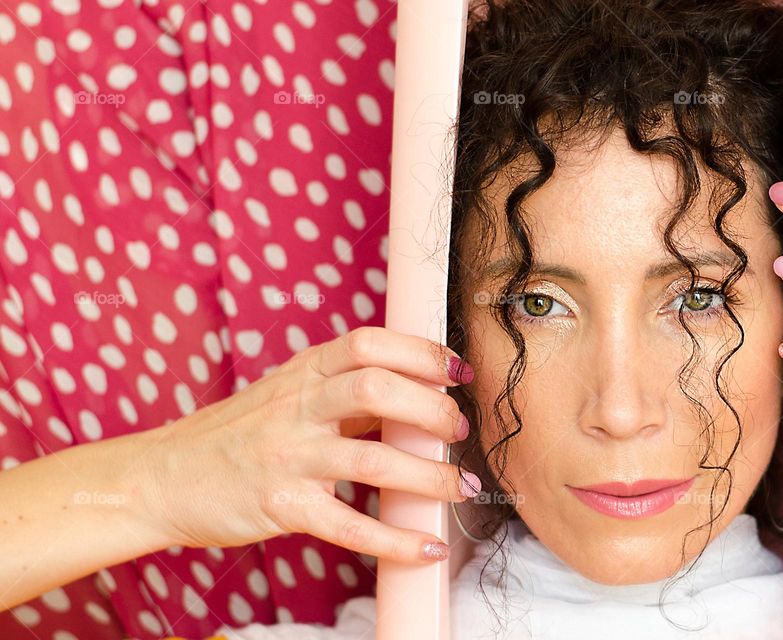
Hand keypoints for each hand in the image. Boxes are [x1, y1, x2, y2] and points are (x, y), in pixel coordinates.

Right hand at [141, 326, 480, 562]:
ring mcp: (288, 457)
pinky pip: (348, 526)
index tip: (458, 370)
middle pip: (376, 391)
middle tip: (459, 429)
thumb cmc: (236, 434)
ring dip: (429, 475)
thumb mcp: (287, 393)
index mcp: (304, 372)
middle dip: (432, 409)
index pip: (369, 344)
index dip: (421, 352)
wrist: (164, 477)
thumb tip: (416, 395)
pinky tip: (427, 546)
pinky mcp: (282, 507)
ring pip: (372, 460)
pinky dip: (395, 540)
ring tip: (461, 486)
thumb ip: (344, 391)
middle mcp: (297, 408)